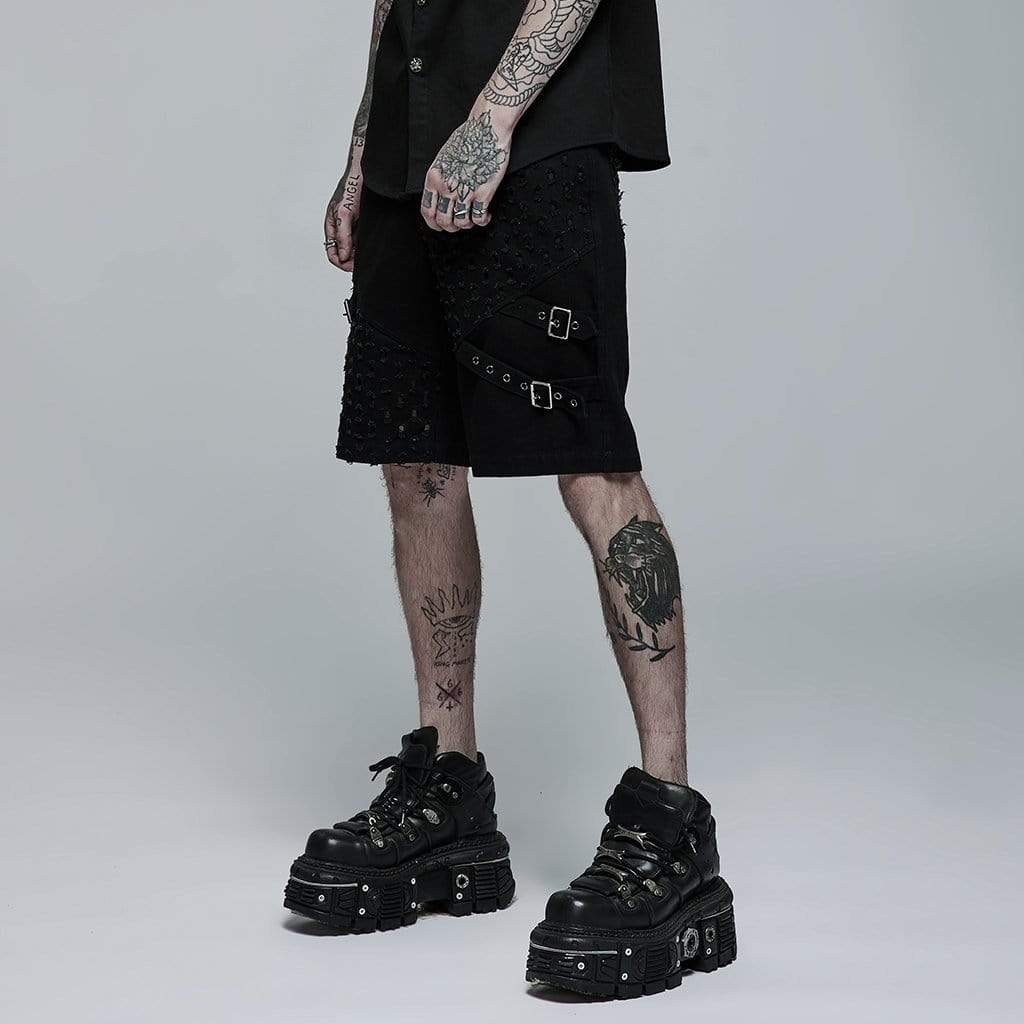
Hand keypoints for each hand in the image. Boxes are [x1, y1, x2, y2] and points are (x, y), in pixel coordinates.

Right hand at [325, 157, 362, 271]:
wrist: (367, 173)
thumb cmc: (352, 187)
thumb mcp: (345, 213)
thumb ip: (343, 235)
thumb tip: (343, 257)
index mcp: (331, 226)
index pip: (332, 253)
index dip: (341, 263)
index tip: (352, 266)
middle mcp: (341, 229)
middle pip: (344, 254)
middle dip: (352, 261)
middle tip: (363, 264)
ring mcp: (352, 228)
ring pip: (354, 250)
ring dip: (360, 255)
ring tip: (370, 255)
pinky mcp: (363, 225)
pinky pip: (363, 242)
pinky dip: (367, 247)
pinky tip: (373, 247)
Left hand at [421, 110, 510, 232]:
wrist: (486, 129)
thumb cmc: (468, 138)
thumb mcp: (444, 158)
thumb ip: (441, 177)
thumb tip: (442, 195)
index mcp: (434, 178)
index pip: (427, 210)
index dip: (433, 223)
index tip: (440, 225)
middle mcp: (447, 187)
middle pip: (443, 221)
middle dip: (451, 227)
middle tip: (459, 224)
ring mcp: (464, 191)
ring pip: (461, 223)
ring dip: (468, 225)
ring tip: (473, 218)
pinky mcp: (483, 193)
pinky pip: (479, 218)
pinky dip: (483, 221)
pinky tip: (487, 215)